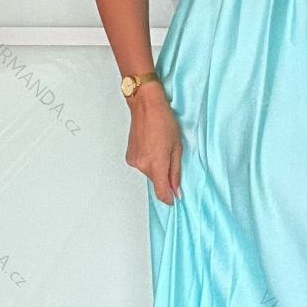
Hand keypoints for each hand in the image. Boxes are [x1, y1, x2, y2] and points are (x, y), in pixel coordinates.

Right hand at [125, 81, 181, 205]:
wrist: (146, 106)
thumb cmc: (163, 121)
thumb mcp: (177, 147)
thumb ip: (176, 171)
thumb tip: (176, 189)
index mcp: (156, 164)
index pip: (161, 192)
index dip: (168, 198)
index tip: (173, 200)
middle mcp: (142, 165)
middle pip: (156, 181)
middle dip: (165, 176)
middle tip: (170, 156)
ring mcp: (134, 161)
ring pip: (149, 173)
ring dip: (156, 166)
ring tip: (160, 146)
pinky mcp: (129, 157)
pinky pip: (142, 165)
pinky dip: (148, 160)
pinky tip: (152, 146)